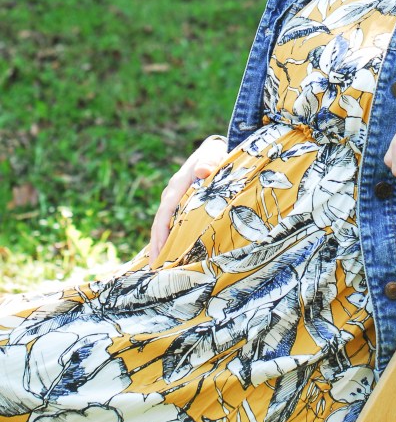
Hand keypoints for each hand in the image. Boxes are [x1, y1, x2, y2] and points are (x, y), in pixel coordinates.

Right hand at [149, 135, 226, 261]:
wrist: (212, 152)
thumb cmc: (214, 155)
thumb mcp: (213, 156)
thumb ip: (209, 162)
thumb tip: (203, 171)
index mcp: (177, 185)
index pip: (165, 212)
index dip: (161, 232)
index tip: (160, 252)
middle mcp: (171, 194)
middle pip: (160, 223)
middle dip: (157, 245)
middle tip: (154, 269)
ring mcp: (173, 200)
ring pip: (163, 225)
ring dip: (160, 245)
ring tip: (158, 268)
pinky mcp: (178, 205)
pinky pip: (169, 224)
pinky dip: (167, 238)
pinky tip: (168, 254)